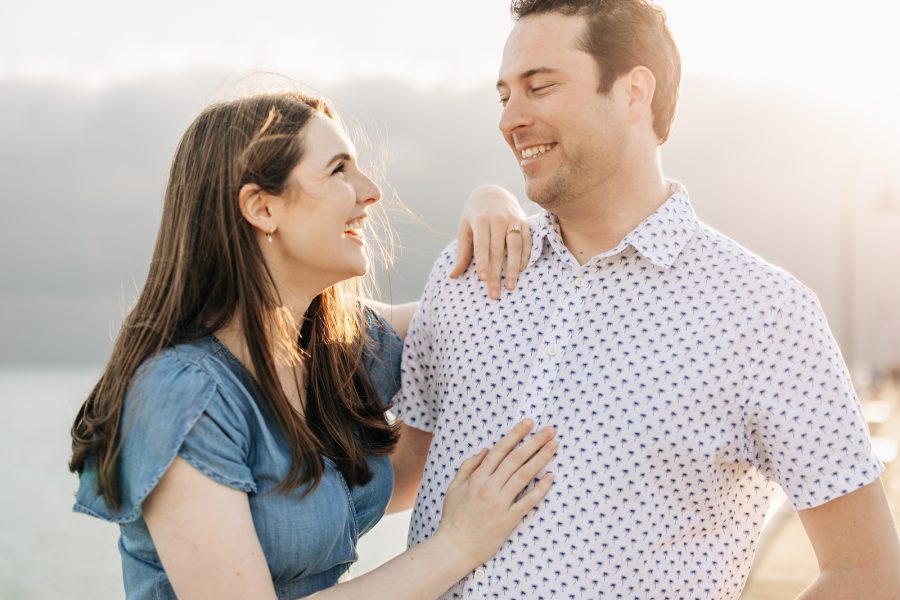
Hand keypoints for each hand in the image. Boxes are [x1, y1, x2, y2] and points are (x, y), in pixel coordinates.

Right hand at [433, 419, 555, 567]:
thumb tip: (485, 450)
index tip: (529, 423)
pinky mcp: (508, 519)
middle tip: (549, 430)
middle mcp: (490, 487)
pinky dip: (540, 489)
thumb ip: (468, 467)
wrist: (455, 547)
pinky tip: (550, 477)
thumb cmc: (453, 517)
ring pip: (524, 475)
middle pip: (516, 459)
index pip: (500, 450)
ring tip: (554, 446)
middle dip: (534, 442)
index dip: (515, 435)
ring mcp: (500, 503)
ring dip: (541, 458)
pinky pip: (528, 501)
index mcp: (477, 477)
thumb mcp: (454, 487)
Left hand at [451, 185, 531, 299]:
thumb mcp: (465, 229)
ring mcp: (513, 220)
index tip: (483, 279)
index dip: (483, 262)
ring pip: (515, 246)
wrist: (492, 193)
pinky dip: (525, 256)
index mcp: (480, 220)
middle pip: (498, 250)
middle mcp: (498, 219)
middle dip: (496, 274)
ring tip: (511, 286)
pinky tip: (521, 270)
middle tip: (494, 294)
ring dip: (513, 268)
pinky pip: (526, 241)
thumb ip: (462, 253)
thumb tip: (453, 276)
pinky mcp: (524, 222)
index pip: (482, 245)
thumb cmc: (475, 216)